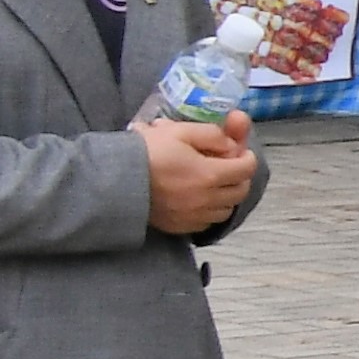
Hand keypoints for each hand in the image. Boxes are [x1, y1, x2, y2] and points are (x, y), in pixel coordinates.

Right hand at [136, 106, 252, 237]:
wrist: (112, 180)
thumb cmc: (146, 152)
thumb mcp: (179, 132)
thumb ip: (212, 135)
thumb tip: (232, 144)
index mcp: (210, 174)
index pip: (246, 168)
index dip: (246, 157)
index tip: (240, 151)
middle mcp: (207, 199)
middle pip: (240, 191)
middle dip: (239, 177)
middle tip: (229, 166)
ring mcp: (194, 216)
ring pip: (226, 209)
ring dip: (226, 195)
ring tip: (214, 182)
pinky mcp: (180, 226)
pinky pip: (207, 221)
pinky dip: (209, 210)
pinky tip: (198, 198)